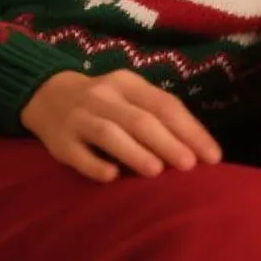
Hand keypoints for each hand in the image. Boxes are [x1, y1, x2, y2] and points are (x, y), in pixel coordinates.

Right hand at [21, 69, 222, 182]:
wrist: (47, 95)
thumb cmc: (105, 102)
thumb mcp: (130, 96)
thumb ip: (158, 115)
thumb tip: (198, 148)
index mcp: (129, 83)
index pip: (165, 105)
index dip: (191, 130)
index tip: (213, 156)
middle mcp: (104, 96)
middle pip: (140, 119)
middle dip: (168, 142)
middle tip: (190, 165)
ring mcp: (79, 117)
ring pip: (110, 132)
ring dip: (135, 152)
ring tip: (158, 171)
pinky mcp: (59, 141)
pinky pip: (77, 153)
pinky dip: (95, 165)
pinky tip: (112, 176)